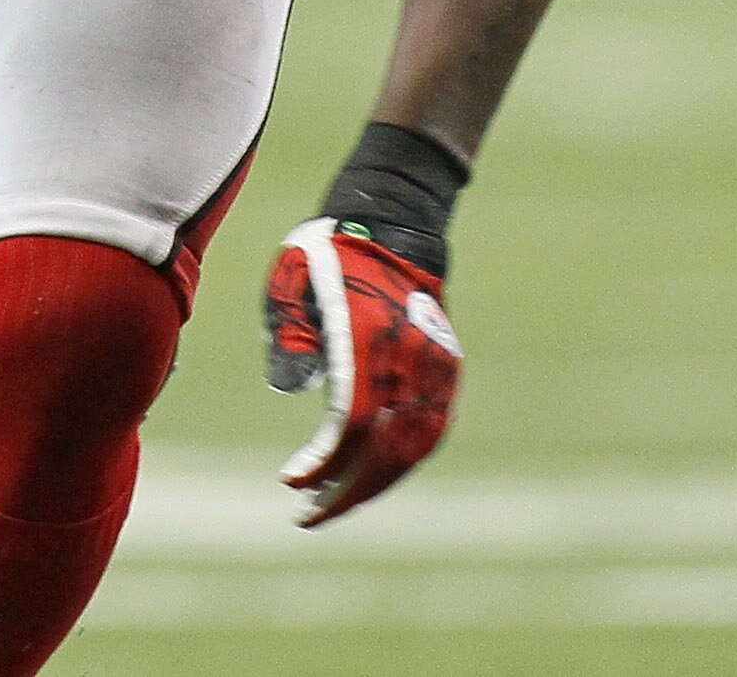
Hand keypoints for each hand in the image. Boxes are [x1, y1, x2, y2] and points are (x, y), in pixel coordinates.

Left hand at [263, 218, 461, 527]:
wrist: (394, 219)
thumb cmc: (329, 252)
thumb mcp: (290, 281)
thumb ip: (289, 337)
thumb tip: (294, 389)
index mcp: (364, 336)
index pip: (349, 423)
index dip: (322, 462)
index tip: (291, 482)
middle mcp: (406, 357)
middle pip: (384, 449)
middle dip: (346, 491)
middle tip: (310, 516)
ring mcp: (434, 364)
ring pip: (412, 448)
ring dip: (375, 483)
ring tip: (338, 501)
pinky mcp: (447, 367)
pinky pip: (430, 430)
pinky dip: (402, 460)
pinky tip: (374, 473)